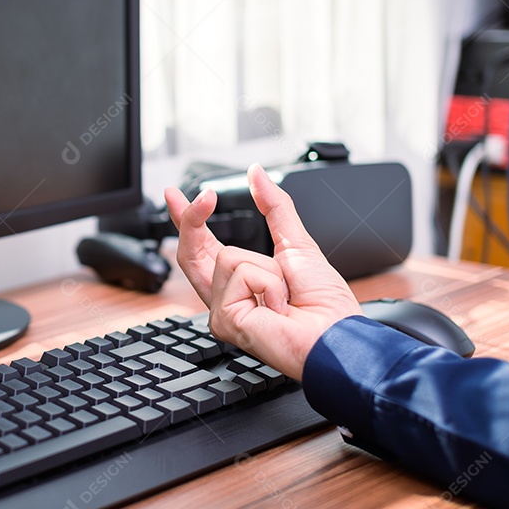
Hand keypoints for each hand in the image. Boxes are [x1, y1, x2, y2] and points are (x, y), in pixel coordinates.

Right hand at [164, 164, 360, 379]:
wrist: (335, 336)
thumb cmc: (323, 304)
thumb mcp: (296, 242)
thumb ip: (273, 206)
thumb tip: (255, 172)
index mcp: (239, 280)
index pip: (203, 245)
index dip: (187, 219)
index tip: (173, 195)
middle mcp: (224, 296)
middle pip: (192, 249)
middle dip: (193, 218)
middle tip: (204, 197)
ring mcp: (221, 309)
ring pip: (227, 255)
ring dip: (267, 268)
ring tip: (284, 294)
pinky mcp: (224, 319)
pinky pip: (240, 274)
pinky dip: (269, 283)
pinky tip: (278, 307)